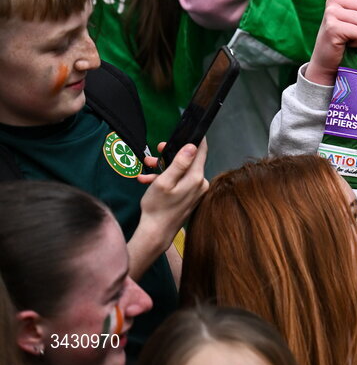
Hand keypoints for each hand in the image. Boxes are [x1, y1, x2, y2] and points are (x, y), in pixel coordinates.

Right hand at [135, 140, 208, 255]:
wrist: (156, 233)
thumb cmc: (158, 208)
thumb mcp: (165, 181)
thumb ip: (179, 163)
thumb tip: (192, 146)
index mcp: (196, 178)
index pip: (201, 151)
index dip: (195, 139)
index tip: (189, 130)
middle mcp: (200, 184)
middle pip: (188, 161)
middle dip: (171, 155)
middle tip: (158, 150)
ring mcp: (195, 192)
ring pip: (181, 172)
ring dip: (164, 168)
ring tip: (147, 167)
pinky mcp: (189, 197)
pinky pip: (179, 182)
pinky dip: (165, 180)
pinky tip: (148, 180)